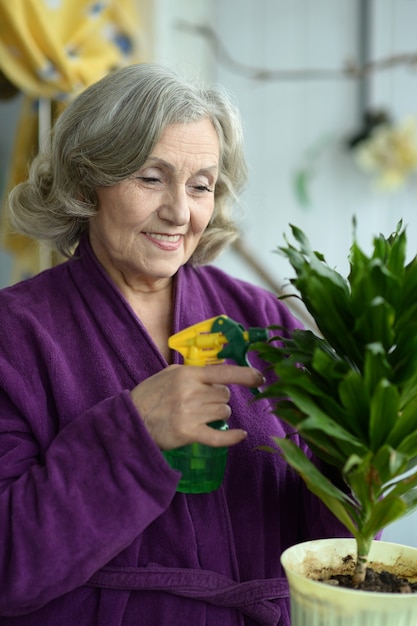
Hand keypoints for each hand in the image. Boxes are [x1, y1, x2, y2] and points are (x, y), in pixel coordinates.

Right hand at [130, 364, 263, 449]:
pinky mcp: (189, 433)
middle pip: (224, 395)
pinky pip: (219, 436)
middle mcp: (191, 392)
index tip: (260, 378)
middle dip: (219, 399)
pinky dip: (231, 437)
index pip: (224, 372)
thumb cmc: (150, 395)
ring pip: (223, 412)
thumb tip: (219, 370)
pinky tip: (240, 435)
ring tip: (199, 415)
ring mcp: (190, 413)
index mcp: (187, 374)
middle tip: (202, 402)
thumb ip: (193, 372)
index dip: (245, 375)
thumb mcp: (169, 374)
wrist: (131, 420)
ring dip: (217, 414)